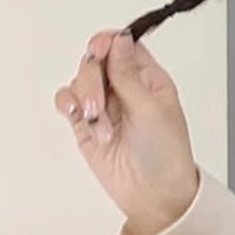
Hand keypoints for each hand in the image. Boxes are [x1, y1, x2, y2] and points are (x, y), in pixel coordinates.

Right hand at [53, 28, 199, 234]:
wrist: (153, 195)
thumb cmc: (166, 157)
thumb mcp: (153, 111)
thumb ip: (129, 75)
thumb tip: (121, 39)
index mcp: (150, 81)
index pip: (124, 46)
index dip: (109, 43)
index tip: (99, 51)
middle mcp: (127, 89)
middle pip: (97, 60)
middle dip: (93, 79)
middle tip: (100, 105)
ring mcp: (106, 105)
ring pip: (80, 78)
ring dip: (86, 99)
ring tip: (103, 128)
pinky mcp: (87, 122)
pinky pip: (68, 99)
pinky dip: (69, 105)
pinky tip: (81, 117)